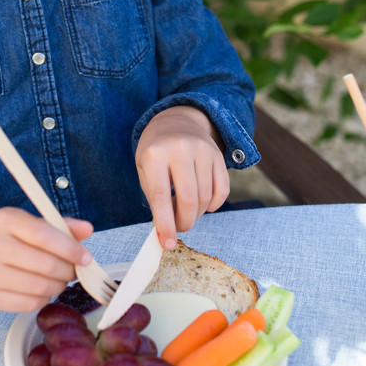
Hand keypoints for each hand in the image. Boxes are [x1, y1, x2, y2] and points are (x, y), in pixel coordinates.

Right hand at [0, 208, 93, 312]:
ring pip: (40, 287)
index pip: (46, 236)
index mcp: (5, 219)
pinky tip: (41, 289)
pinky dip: (43, 298)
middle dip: (68, 271)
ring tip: (57, 279)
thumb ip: (58, 225)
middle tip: (73, 271)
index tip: (86, 258)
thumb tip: (88, 229)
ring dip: (58, 286)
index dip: (71, 249)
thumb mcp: (26, 223)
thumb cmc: (1, 238)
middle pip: (46, 265)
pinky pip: (30, 304)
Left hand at [135, 106, 228, 249]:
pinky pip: (222, 190)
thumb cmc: (155, 151)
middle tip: (177, 228)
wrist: (176, 121)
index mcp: (155, 154)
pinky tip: (202, 204)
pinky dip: (213, 205)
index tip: (167, 244)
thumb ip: (154, 198)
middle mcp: (181, 150)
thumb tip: (165, 232)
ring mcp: (203, 151)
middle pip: (188, 199)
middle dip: (184, 222)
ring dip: (196, 214)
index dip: (165, 224)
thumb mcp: (144, 169)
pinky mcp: (218, 155)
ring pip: (205, 197)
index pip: (160, 196)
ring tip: (185, 212)